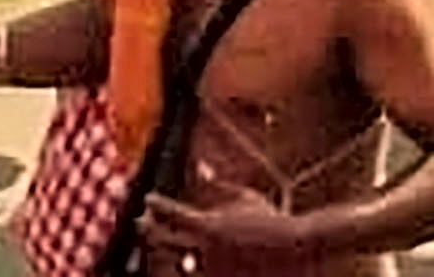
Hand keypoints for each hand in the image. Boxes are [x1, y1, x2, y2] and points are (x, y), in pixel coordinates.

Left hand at [133, 189, 321, 269]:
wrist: (294, 253)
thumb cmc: (271, 221)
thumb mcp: (246, 198)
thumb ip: (221, 185)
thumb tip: (202, 166)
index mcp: (207, 226)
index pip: (170, 213)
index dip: (156, 205)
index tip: (148, 199)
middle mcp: (203, 252)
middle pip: (162, 242)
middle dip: (148, 230)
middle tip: (140, 222)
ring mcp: (210, 273)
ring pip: (175, 266)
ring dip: (166, 254)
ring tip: (157, 245)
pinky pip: (196, 276)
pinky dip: (189, 269)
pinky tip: (186, 262)